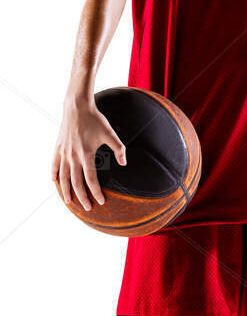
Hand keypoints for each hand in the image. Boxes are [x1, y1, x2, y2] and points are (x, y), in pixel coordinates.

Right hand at [52, 96, 124, 212]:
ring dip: (65, 191)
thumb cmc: (95, 120)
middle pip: (76, 183)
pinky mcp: (58, 148)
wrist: (77, 107)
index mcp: (86, 154)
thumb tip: (124, 163)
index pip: (91, 179)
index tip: (101, 202)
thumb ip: (118, 149)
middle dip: (82, 197)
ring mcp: (63, 153)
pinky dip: (54, 175)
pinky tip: (55, 183)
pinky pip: (53, 165)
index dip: (96, 192)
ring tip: (69, 202)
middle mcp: (73, 156)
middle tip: (87, 208)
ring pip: (62, 177)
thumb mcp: (110, 133)